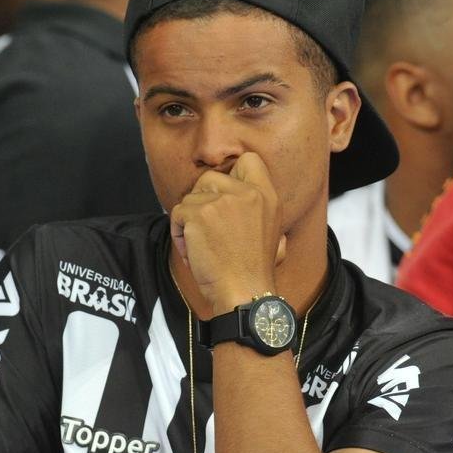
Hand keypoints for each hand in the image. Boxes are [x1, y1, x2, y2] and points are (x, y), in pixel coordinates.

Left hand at [169, 153, 285, 312]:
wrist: (244, 292)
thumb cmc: (255, 270)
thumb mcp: (275, 235)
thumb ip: (262, 213)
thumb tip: (251, 210)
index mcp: (267, 195)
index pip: (248, 160)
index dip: (232, 174)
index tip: (227, 197)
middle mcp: (245, 192)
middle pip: (209, 178)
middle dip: (203, 201)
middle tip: (209, 230)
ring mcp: (220, 201)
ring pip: (190, 198)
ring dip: (189, 221)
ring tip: (202, 246)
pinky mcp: (198, 214)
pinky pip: (177, 214)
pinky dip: (179, 234)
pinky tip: (193, 252)